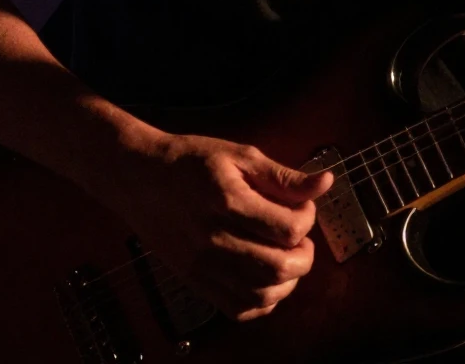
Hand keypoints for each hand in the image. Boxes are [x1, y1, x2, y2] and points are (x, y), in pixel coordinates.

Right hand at [108, 132, 332, 321]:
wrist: (140, 178)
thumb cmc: (191, 162)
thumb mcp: (240, 155)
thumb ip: (284, 176)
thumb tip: (325, 182)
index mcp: (227, 202)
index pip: (287, 227)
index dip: (308, 217)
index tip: (302, 205)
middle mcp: (213, 240)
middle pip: (277, 267)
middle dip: (304, 254)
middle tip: (300, 237)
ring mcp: (201, 266)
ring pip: (260, 294)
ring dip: (287, 280)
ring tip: (286, 256)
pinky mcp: (194, 281)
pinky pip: (237, 308)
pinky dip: (262, 301)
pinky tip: (266, 277)